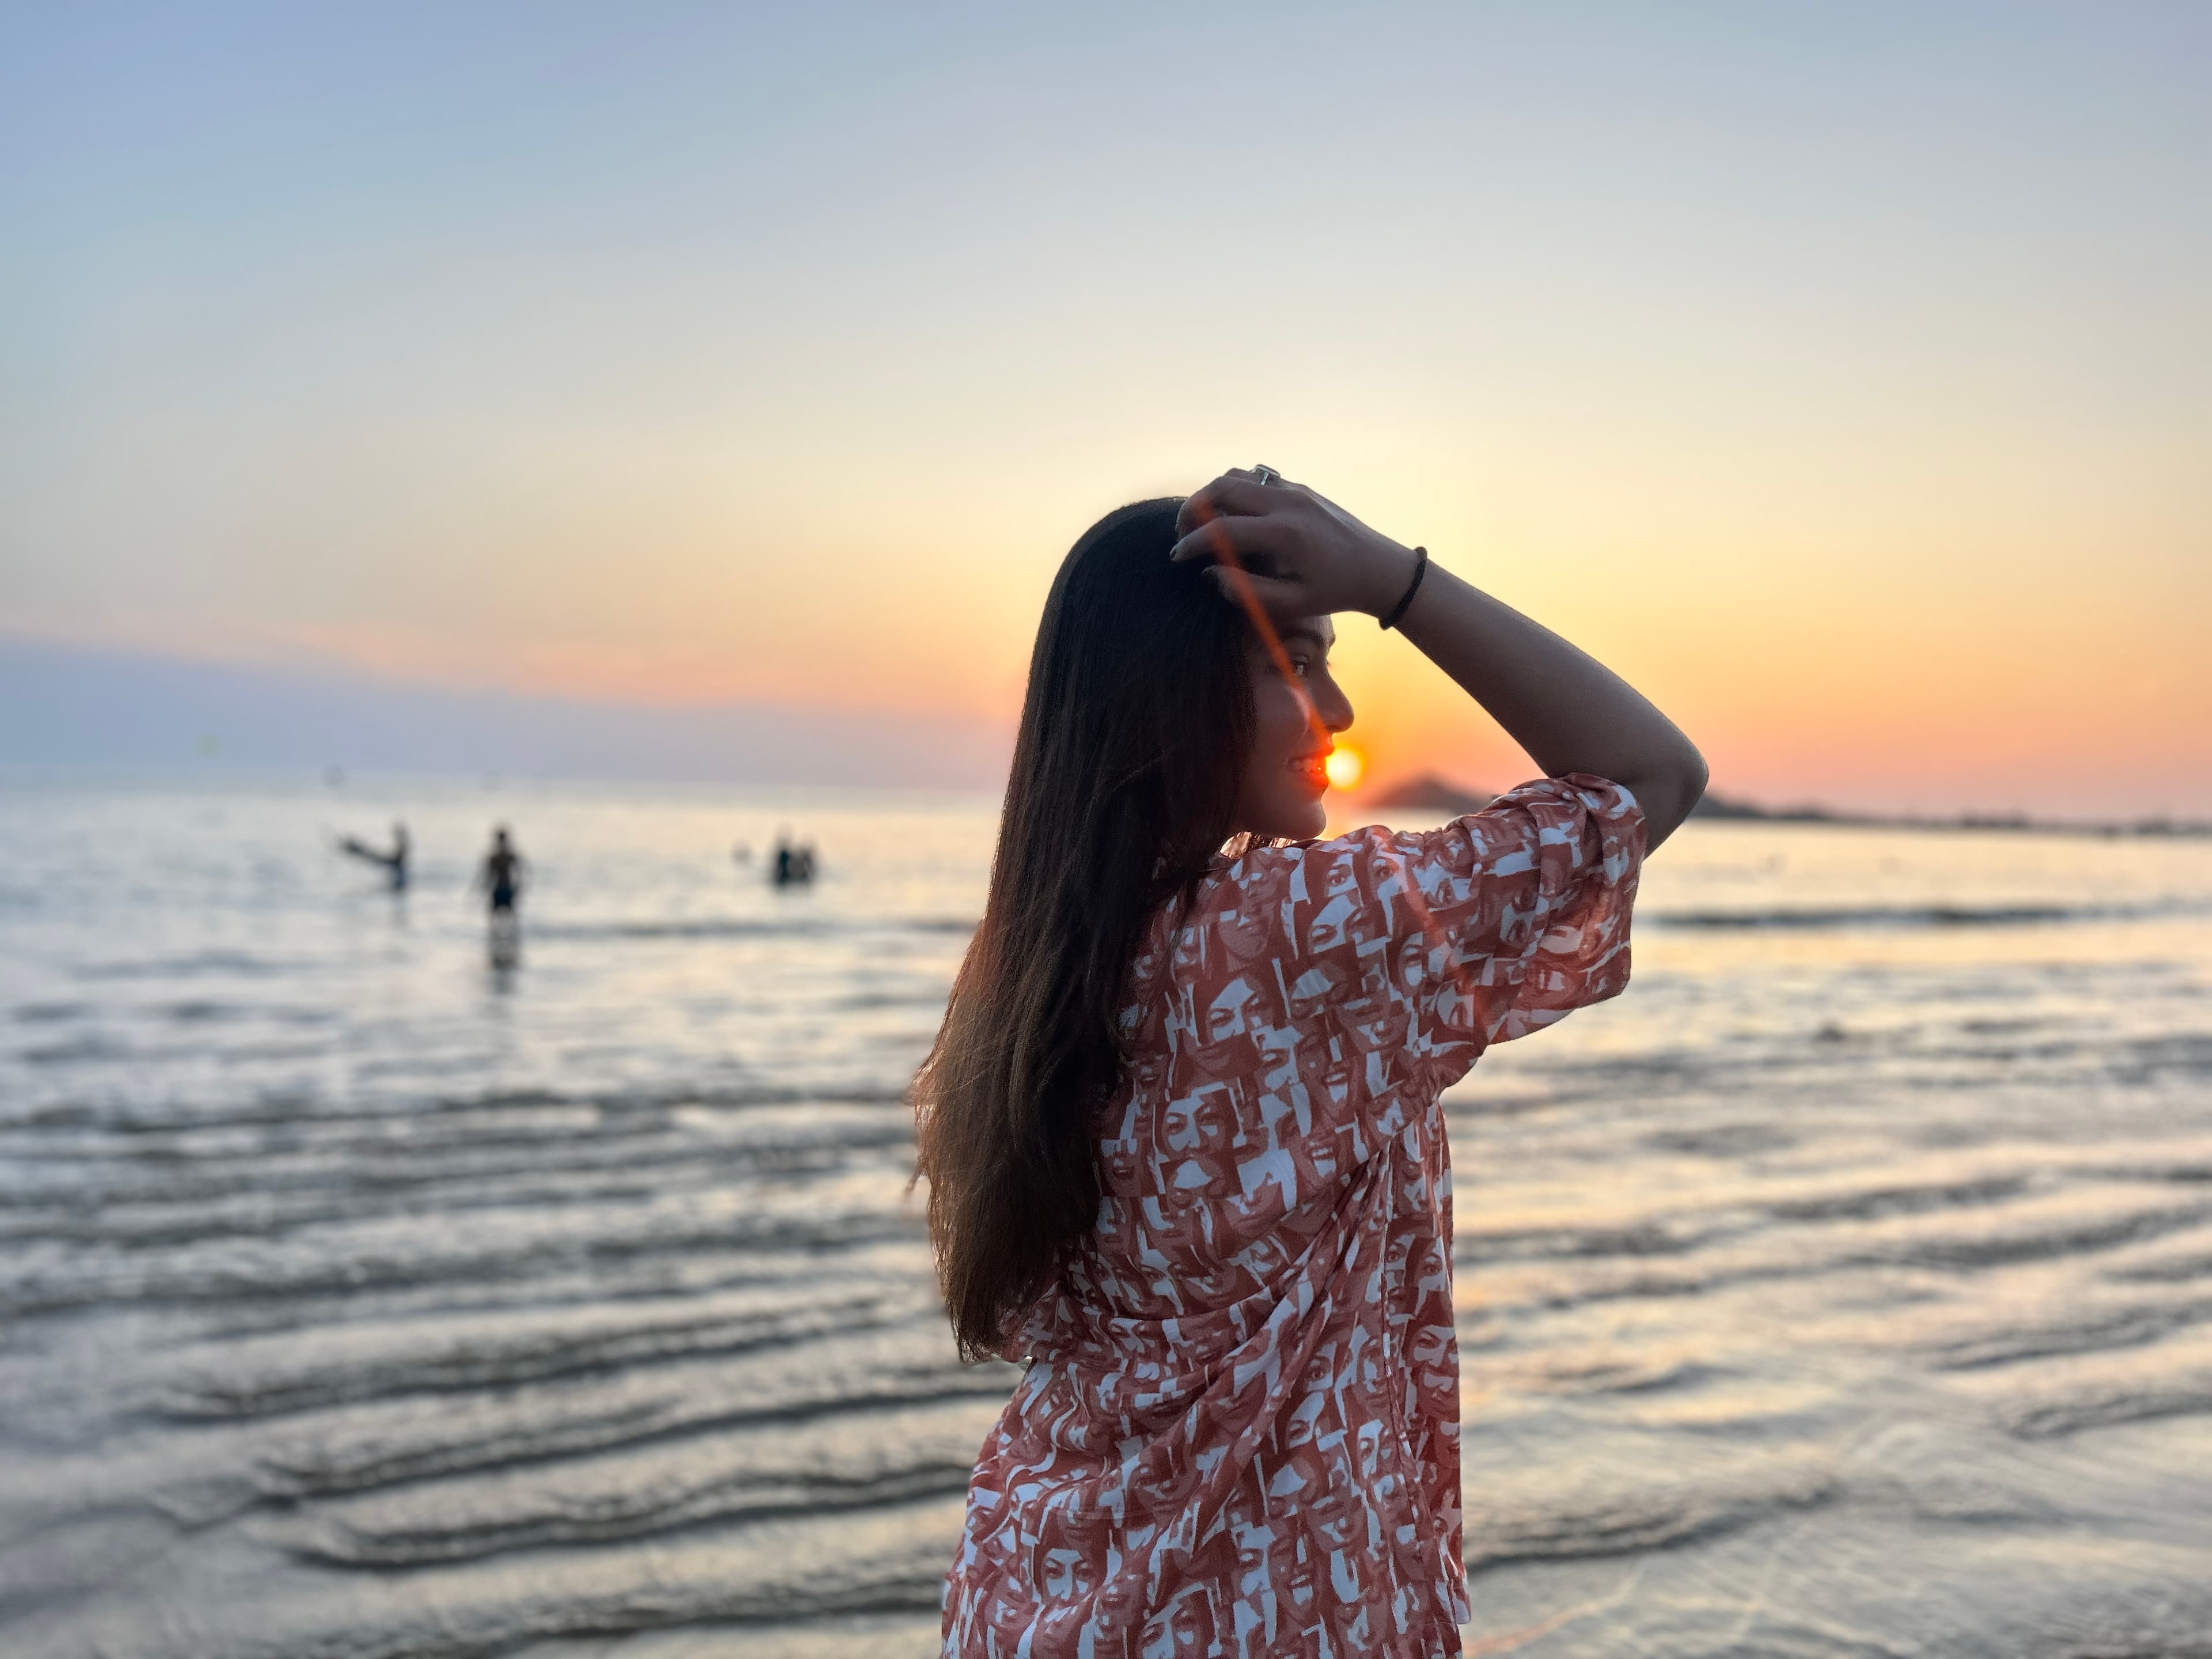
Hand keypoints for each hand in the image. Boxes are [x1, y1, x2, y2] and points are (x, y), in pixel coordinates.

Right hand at [1170, 468, 1420, 619]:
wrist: (1379, 569)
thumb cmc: (1336, 592)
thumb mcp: (1292, 603)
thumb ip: (1247, 590)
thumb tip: (1211, 572)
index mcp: (1284, 533)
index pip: (1222, 529)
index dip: (1192, 542)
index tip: (1177, 557)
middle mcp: (1287, 502)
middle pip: (1222, 487)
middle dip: (1193, 509)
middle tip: (1185, 534)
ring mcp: (1294, 489)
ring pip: (1237, 475)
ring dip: (1213, 494)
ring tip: (1206, 522)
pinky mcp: (1300, 488)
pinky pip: (1257, 477)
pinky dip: (1236, 490)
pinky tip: (1235, 515)